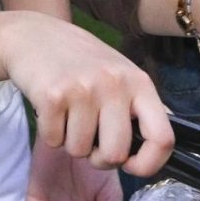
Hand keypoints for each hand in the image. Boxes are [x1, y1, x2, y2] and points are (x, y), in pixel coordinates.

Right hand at [1, 14, 174, 170]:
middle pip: (115, 154)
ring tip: (69, 113)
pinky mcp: (52, 95)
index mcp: (139, 83)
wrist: (36, 35)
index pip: (163, 138)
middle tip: (90, 137)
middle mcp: (115, 84)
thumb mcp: (122, 74)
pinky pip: (54, 141)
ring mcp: (84, 89)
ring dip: (70, 141)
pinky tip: (52, 108)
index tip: (131, 165)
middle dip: (99, 158)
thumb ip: (140, 107)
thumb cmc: (83, 61)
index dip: (149, 164)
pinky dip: (50, 133)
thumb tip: (163, 144)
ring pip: (80, 151)